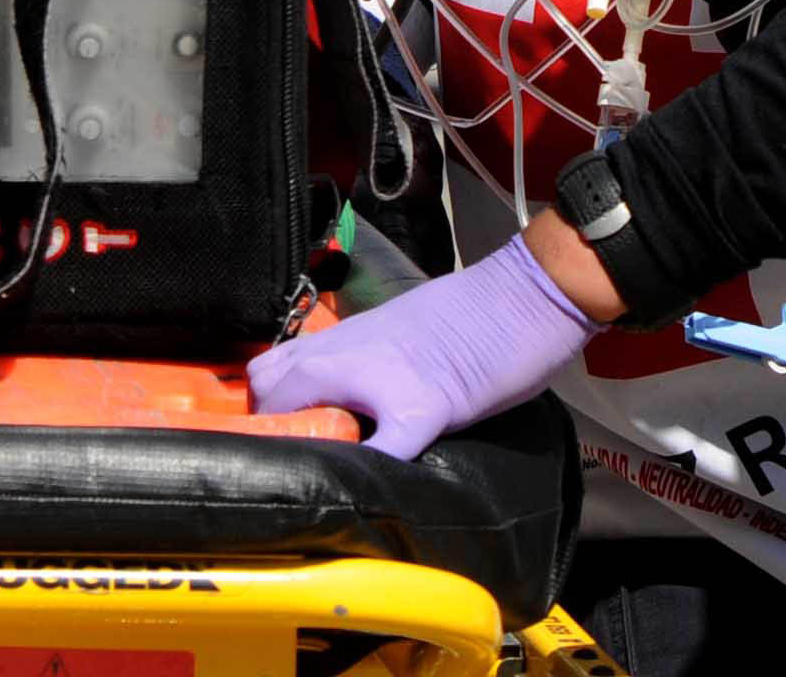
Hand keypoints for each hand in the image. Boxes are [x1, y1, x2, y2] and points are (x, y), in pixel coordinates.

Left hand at [245, 234, 591, 460]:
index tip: (267, 440)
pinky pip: (388, 444)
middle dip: (268, 427)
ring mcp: (386, 375)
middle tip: (292, 460)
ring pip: (308, 401)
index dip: (260, 407)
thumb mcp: (400, 332)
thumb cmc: (473, 317)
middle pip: (270, 383)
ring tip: (322, 472)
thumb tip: (337, 403)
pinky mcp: (428, 403)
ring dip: (305, 440)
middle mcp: (352, 349)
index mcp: (347, 337)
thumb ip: (361, 362)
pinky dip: (373, 470)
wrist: (525, 293)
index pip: (269, 366)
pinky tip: (370, 492)